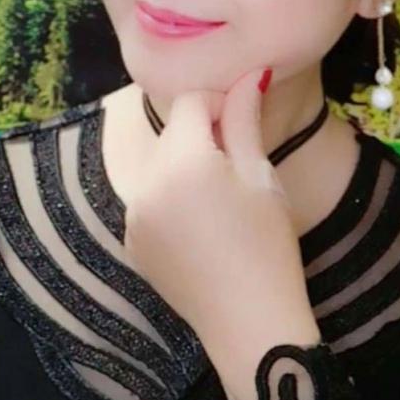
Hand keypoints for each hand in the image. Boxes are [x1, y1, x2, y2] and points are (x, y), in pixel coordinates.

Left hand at [123, 68, 314, 354]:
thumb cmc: (268, 246)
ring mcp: (132, 215)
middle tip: (237, 164)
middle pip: (172, 134)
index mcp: (182, 162)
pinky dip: (170, 200)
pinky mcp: (131, 241)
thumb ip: (244, 121)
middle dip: (201, 135)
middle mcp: (145, 183)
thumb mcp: (260, 177)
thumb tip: (247, 74)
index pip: (190, 102)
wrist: (250, 325)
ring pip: (159, 166)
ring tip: (220, 200)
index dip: (219, 103)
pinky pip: (149, 200)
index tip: (243, 124)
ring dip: (184, 166)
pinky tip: (202, 228)